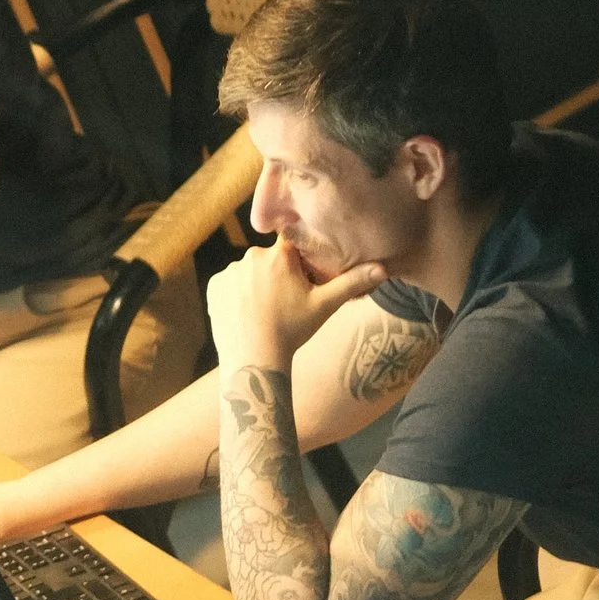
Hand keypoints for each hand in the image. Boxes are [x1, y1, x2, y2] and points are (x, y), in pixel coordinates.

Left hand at [209, 238, 384, 376]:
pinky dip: (238, 294)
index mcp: (280, 256)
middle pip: (270, 259)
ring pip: (250, 272)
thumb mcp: (324, 306)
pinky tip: (248, 313)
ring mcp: (230, 271)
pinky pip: (230, 284)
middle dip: (279, 273)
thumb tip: (384, 269)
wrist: (253, 357)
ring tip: (266, 310)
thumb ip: (352, 283)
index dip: (300, 256)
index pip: (293, 242)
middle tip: (286, 301)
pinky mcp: (214, 286)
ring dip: (257, 284)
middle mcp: (251, 257)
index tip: (303, 272)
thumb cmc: (292, 330)